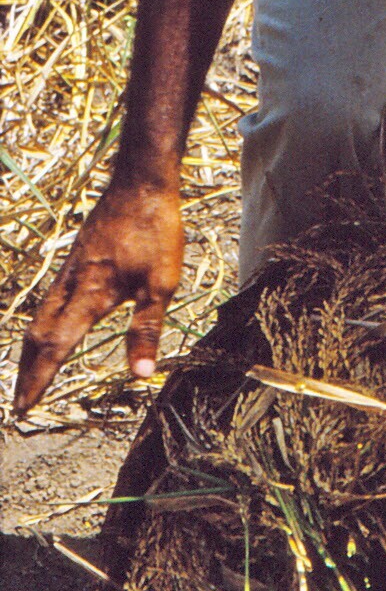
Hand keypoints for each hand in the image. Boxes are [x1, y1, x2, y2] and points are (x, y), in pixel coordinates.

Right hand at [13, 181, 183, 414]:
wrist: (141, 183)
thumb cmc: (156, 230)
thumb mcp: (162, 283)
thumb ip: (146, 329)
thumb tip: (141, 375)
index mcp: (90, 295)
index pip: (56, 347)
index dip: (40, 379)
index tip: (25, 407)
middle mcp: (71, 285)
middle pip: (38, 335)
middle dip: (28, 371)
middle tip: (19, 402)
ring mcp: (70, 270)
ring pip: (40, 316)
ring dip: (32, 349)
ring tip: (28, 373)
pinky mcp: (75, 260)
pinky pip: (49, 300)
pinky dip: (42, 325)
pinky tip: (49, 328)